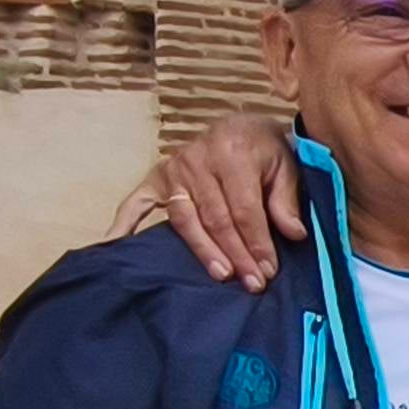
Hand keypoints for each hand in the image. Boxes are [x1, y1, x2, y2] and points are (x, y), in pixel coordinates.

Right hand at [112, 113, 303, 290]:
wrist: (239, 125)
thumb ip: (286, 200)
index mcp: (232, 154)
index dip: (256, 243)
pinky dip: (125, 223)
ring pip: (186, 219)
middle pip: (216, 219)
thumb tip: (293, 234)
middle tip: (251, 283)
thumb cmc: (264, 150)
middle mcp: (198, 160)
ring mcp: (174, 170)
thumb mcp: (285, 166)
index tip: (267, 270)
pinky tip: (115, 244)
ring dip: (203, 250)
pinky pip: (136, 202)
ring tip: (221, 275)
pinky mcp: (157, 177)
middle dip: (236, 254)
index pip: (244, 210)